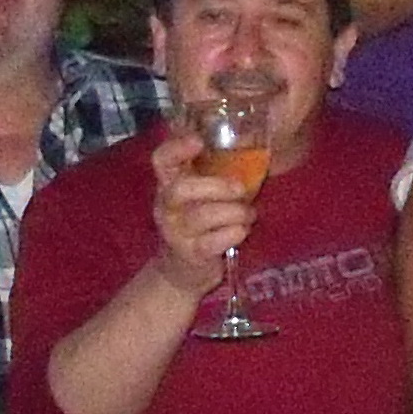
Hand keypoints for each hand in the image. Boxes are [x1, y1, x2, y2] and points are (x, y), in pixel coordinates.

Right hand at [146, 131, 254, 294]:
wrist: (183, 271)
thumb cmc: (199, 224)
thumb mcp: (200, 194)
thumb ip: (213, 171)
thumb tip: (251, 142)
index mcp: (168, 184)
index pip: (161, 160)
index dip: (176, 148)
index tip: (199, 141)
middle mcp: (166, 206)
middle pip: (180, 189)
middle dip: (216, 186)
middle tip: (241, 188)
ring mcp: (175, 232)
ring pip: (202, 216)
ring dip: (234, 212)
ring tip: (249, 214)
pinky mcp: (189, 254)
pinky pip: (212, 242)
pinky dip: (233, 234)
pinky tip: (243, 231)